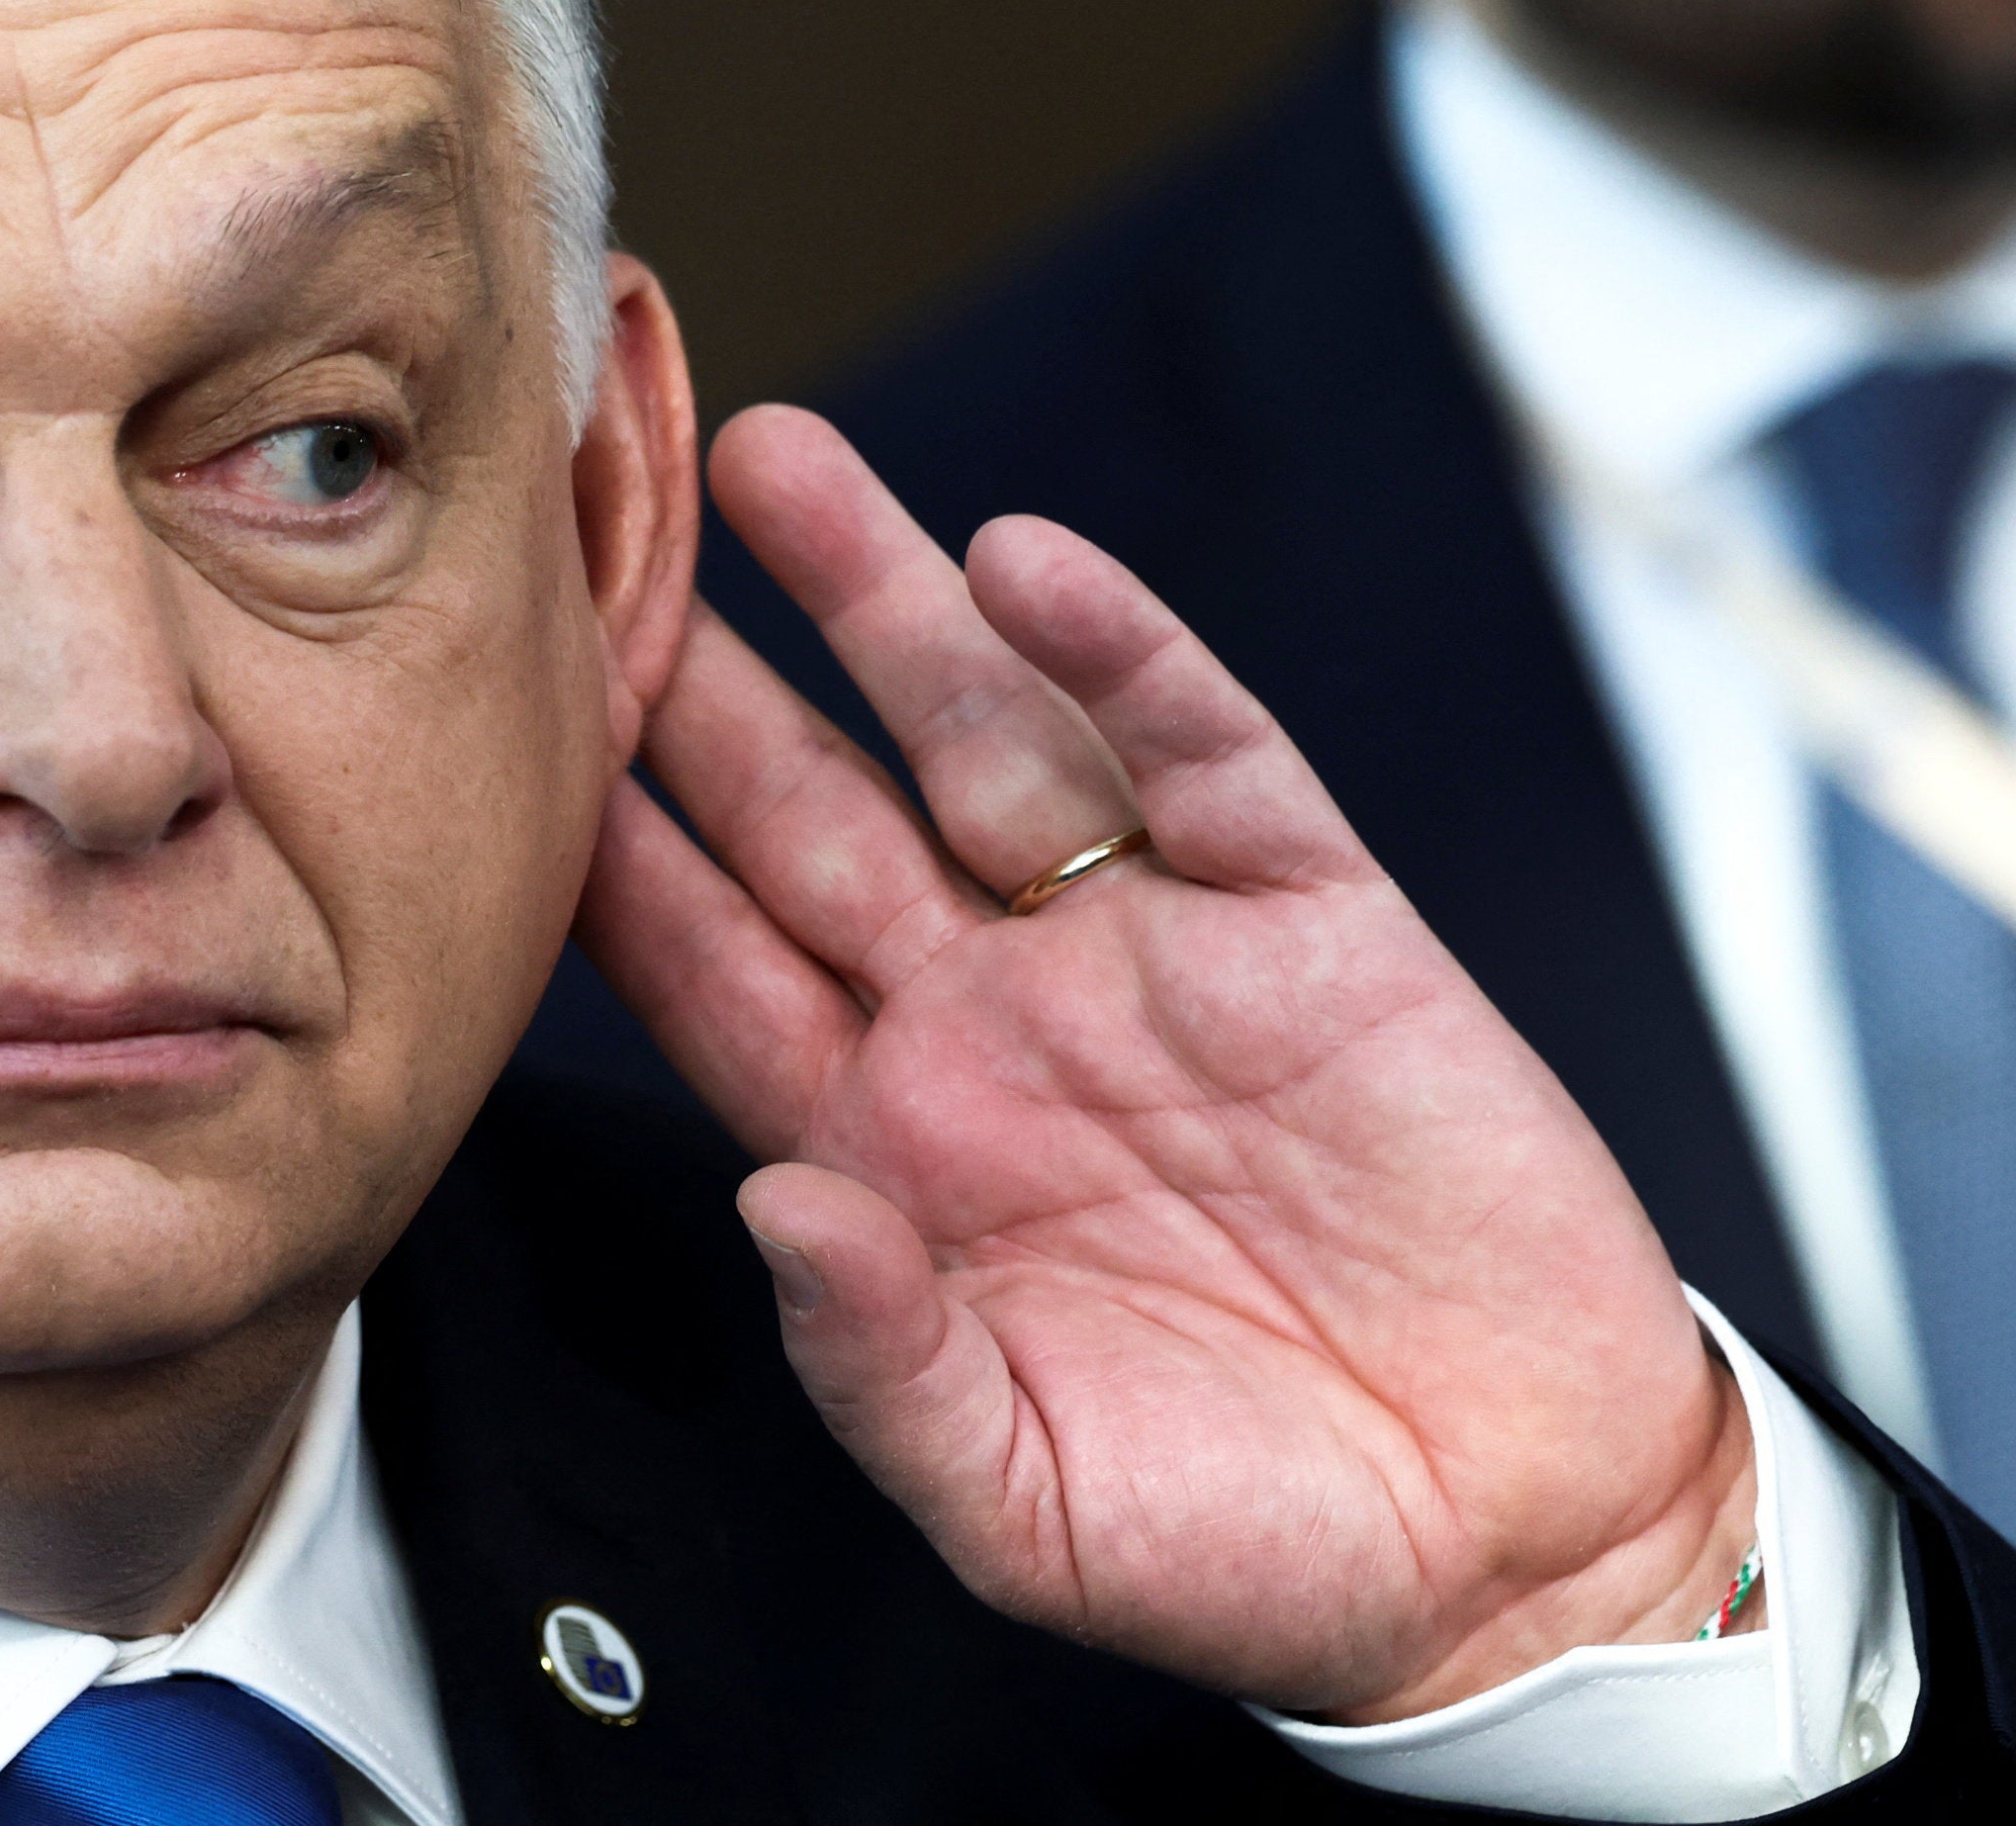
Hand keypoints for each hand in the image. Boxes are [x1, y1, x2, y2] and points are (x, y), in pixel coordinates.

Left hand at [574, 407, 1754, 1720]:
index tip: (497, 724)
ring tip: (774, 465)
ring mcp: (1150, 956)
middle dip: (705, 672)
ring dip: (883, 600)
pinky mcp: (1317, 921)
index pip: (710, 966)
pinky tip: (1032, 568)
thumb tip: (773, 1205)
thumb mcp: (1025, 1504)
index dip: (610, 847)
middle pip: (811, 808)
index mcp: (896, 1151)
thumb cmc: (1251, 1549)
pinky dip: (1124, 658)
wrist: (1518, 1547)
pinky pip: (1203, 756)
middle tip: (591, 519)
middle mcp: (997, 1024)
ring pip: (983, 735)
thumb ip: (881, 1366)